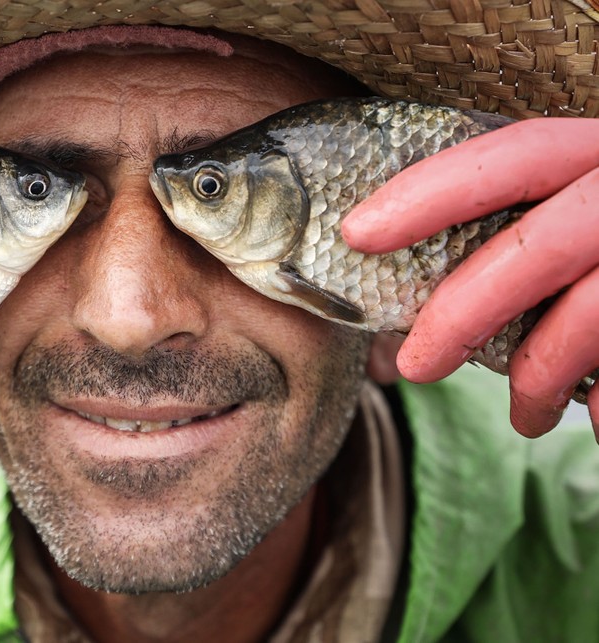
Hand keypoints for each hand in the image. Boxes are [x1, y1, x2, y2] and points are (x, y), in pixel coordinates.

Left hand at [342, 118, 598, 439]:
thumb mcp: (585, 208)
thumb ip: (524, 233)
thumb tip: (411, 312)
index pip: (513, 155)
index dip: (431, 192)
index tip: (357, 231)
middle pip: (537, 248)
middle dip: (462, 312)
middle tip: (414, 367)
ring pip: (588, 318)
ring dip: (536, 380)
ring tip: (522, 417)